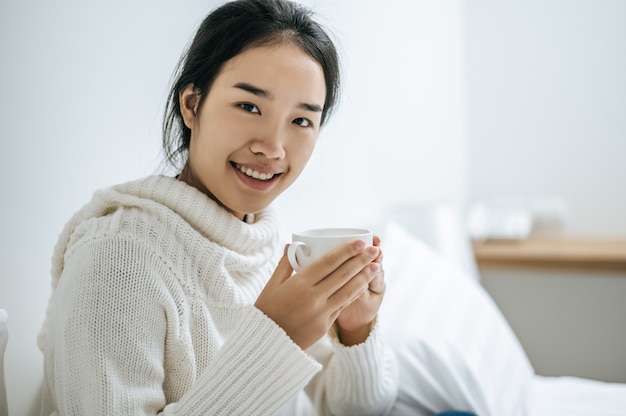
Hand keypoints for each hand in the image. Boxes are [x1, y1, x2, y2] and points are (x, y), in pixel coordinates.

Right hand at [255, 240, 379, 349]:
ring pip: (348, 291)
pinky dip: (354, 294)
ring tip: (376, 266)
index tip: (360, 242)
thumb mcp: (271, 285)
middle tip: (375, 250)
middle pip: (342, 275)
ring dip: (364, 277)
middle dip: (361, 261)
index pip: (328, 263)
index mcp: (299, 284)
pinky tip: (363, 285)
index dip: (346, 251)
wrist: (265, 344)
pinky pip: (343, 306)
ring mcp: (321, 313)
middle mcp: (313, 298)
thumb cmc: (266, 311)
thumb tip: (290, 244)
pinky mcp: (324, 326)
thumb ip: (284, 264)